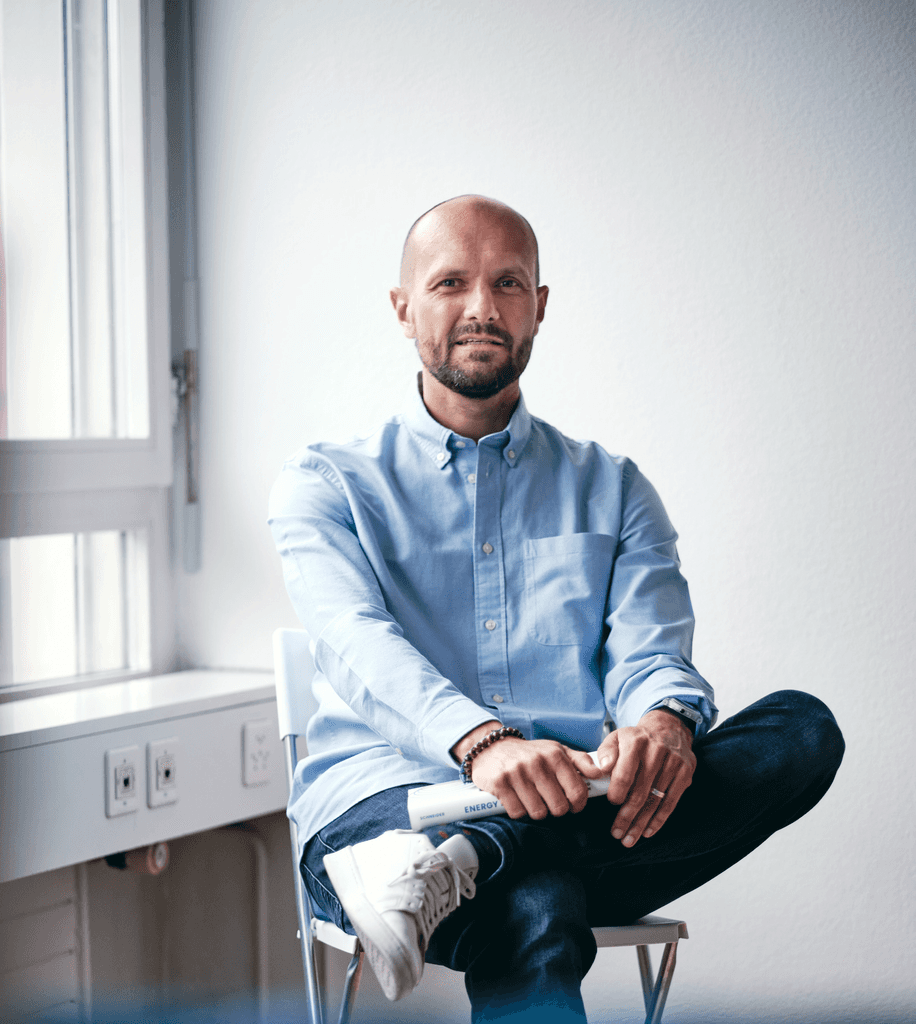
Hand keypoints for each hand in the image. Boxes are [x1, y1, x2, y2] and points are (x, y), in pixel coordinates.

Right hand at [453, 725, 598, 820]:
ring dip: (536, 810)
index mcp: (555, 755)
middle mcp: (537, 763)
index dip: (578, 805)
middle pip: (559, 807)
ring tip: (532, 798)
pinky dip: (518, 810)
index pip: (577, 792)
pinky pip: (518, 813)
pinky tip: (517, 798)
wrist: (492, 747)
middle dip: (556, 809)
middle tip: (549, 801)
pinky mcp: (500, 784)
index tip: (573, 805)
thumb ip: (580, 761)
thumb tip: (600, 772)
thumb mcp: (556, 750)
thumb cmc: (530, 753)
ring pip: (538, 813)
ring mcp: (517, 773)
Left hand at [593, 709, 695, 846]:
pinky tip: (648, 831)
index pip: (625, 773)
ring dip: (641, 823)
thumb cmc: (637, 738)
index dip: (617, 792)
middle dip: (627, 816)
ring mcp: (673, 763)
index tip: (611, 803)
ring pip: (655, 800)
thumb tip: (602, 769)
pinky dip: (659, 819)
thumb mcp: (617, 737)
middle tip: (617, 833)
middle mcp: (656, 752)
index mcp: (635, 742)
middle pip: (640, 792)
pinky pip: (671, 801)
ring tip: (629, 838)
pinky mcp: (685, 773)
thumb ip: (606, 752)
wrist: (668, 728)